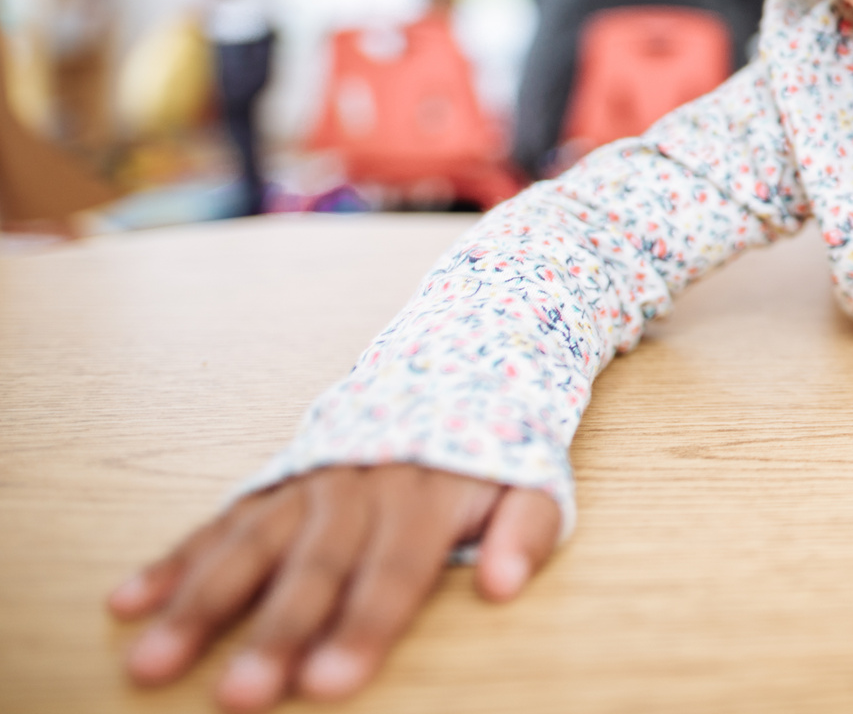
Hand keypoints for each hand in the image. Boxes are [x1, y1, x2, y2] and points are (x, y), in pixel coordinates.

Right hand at [106, 465, 560, 711]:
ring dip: (200, 604)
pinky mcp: (276, 479)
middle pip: (313, 567)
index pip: (394, 573)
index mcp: (426, 496)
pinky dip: (175, 560)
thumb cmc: (494, 448)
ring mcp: (309, 480)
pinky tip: (130, 602)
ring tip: (153, 662)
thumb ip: (525, 531)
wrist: (457, 360)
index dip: (361, 629)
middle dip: (274, 633)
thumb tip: (504, 585)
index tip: (327, 685)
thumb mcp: (534, 478)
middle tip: (238, 695)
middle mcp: (359, 487)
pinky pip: (221, 520)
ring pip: (249, 544)